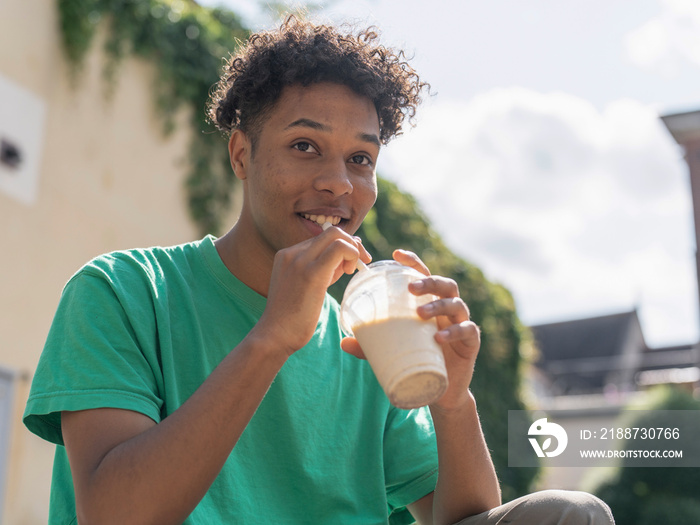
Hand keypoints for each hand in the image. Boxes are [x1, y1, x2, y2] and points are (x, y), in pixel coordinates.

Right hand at [255, 226, 370, 357]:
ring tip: (352, 271)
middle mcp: (292, 253)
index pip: (322, 238)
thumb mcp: (307, 286)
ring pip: (336, 235)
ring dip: (353, 250)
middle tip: (360, 264)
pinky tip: (350, 272)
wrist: (275, 335)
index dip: (342, 247)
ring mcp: (300, 261)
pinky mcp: (312, 272)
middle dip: (352, 244)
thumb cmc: (292, 318)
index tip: (350, 264)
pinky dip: (352, 254)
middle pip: (331, 231)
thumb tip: (347, 256)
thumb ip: (324, 270)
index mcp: (288, 255)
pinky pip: (339, 248)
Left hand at [342, 249, 479, 410]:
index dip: (413, 263)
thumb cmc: (418, 361)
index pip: (424, 275)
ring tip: (420, 314)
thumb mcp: (393, 351)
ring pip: (456, 304)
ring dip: (438, 306)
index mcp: (430, 303)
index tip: (397, 254)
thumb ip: (371, 346)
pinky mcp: (471, 343)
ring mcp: (462, 324)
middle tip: (411, 288)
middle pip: (444, 284)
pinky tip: (439, 337)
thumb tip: (343, 342)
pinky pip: (467, 331)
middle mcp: (448, 310)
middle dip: (428, 282)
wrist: (442, 392)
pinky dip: (454, 332)